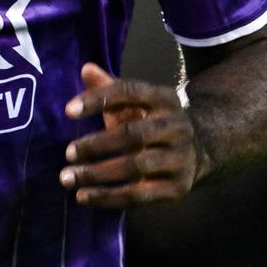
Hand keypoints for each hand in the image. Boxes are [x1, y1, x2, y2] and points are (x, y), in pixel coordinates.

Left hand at [59, 62, 205, 207]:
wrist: (199, 150)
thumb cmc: (153, 122)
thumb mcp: (137, 103)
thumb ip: (110, 88)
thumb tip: (86, 69)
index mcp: (164, 98)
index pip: (130, 92)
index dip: (98, 99)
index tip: (68, 111)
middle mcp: (176, 126)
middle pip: (133, 134)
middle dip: (97, 145)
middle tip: (68, 153)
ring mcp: (180, 158)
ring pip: (135, 167)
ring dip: (97, 174)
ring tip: (67, 178)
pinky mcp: (178, 187)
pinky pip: (139, 195)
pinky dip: (108, 197)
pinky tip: (83, 196)